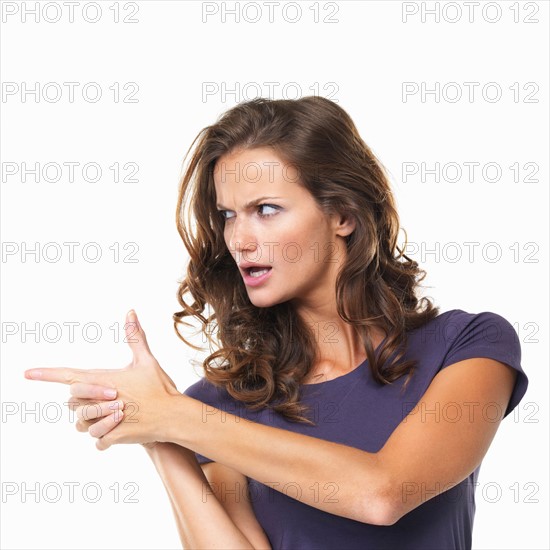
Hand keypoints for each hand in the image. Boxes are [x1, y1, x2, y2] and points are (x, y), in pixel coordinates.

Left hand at [25, 309, 180, 449]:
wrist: (172, 416)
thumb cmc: (159, 387)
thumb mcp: (146, 360)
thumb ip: (135, 336)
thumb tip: (130, 312)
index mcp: (105, 380)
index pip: (69, 375)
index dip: (46, 374)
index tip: (27, 373)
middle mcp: (100, 400)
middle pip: (73, 402)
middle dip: (86, 402)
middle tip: (111, 399)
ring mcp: (105, 420)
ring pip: (82, 424)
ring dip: (94, 421)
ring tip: (114, 415)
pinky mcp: (112, 436)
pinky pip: (97, 441)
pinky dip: (105, 437)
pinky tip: (119, 429)